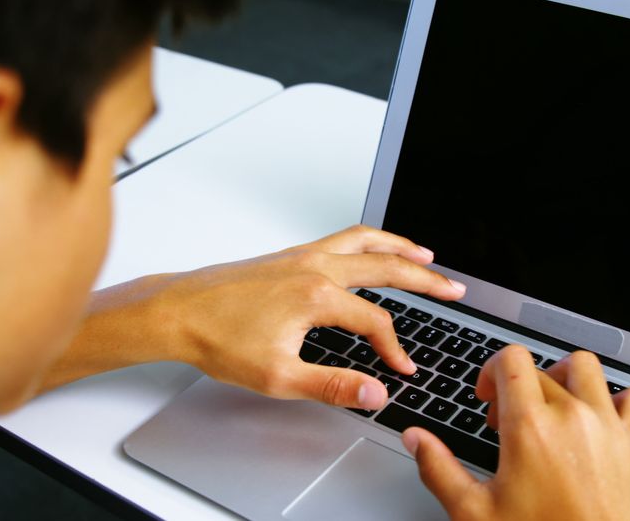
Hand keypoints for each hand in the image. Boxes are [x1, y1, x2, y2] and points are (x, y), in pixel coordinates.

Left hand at [106, 225, 464, 408]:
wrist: (175, 312)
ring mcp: (301, 255)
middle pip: (385, 266)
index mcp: (317, 296)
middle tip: (454, 287)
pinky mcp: (288, 254)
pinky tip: (369, 251)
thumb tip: (375, 392)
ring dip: (399, 246)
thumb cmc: (217, 338)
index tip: (402, 370)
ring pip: (364, 240)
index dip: (395, 350)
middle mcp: (314, 267)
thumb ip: (332, 385)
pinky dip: (368, 241)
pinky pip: (341, 238)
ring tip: (423, 254)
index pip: (376, 322)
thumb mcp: (278, 377)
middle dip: (425, 277)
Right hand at [402, 346, 629, 520]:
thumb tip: (416, 438)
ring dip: (564, 379)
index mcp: (529, 427)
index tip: (487, 397)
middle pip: (540, 370)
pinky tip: (598, 420)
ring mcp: (608, 426)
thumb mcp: (476, 513)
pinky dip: (616, 399)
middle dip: (518, 388)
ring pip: (585, 368)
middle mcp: (571, 416)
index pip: (510, 359)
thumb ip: (439, 470)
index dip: (491, 371)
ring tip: (551, 406)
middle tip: (508, 425)